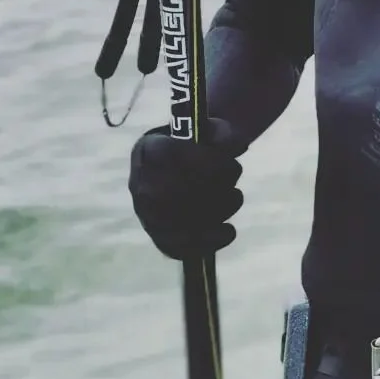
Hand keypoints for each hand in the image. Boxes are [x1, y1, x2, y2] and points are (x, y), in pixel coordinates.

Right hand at [128, 117, 245, 259]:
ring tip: (234, 198)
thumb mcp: (208, 130)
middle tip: (233, 181)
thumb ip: (224, 133)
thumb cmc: (194, 147)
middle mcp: (140, 184)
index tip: (231, 163)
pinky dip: (210, 242)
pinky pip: (181, 248)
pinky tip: (228, 231)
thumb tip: (239, 145)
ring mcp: (146, 214)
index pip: (177, 158)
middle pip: (181, 192)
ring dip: (221, 209)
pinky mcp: (158, 237)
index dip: (213, 163)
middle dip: (219, 187)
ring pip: (185, 221)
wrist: (175, 168)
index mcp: (148, 150)